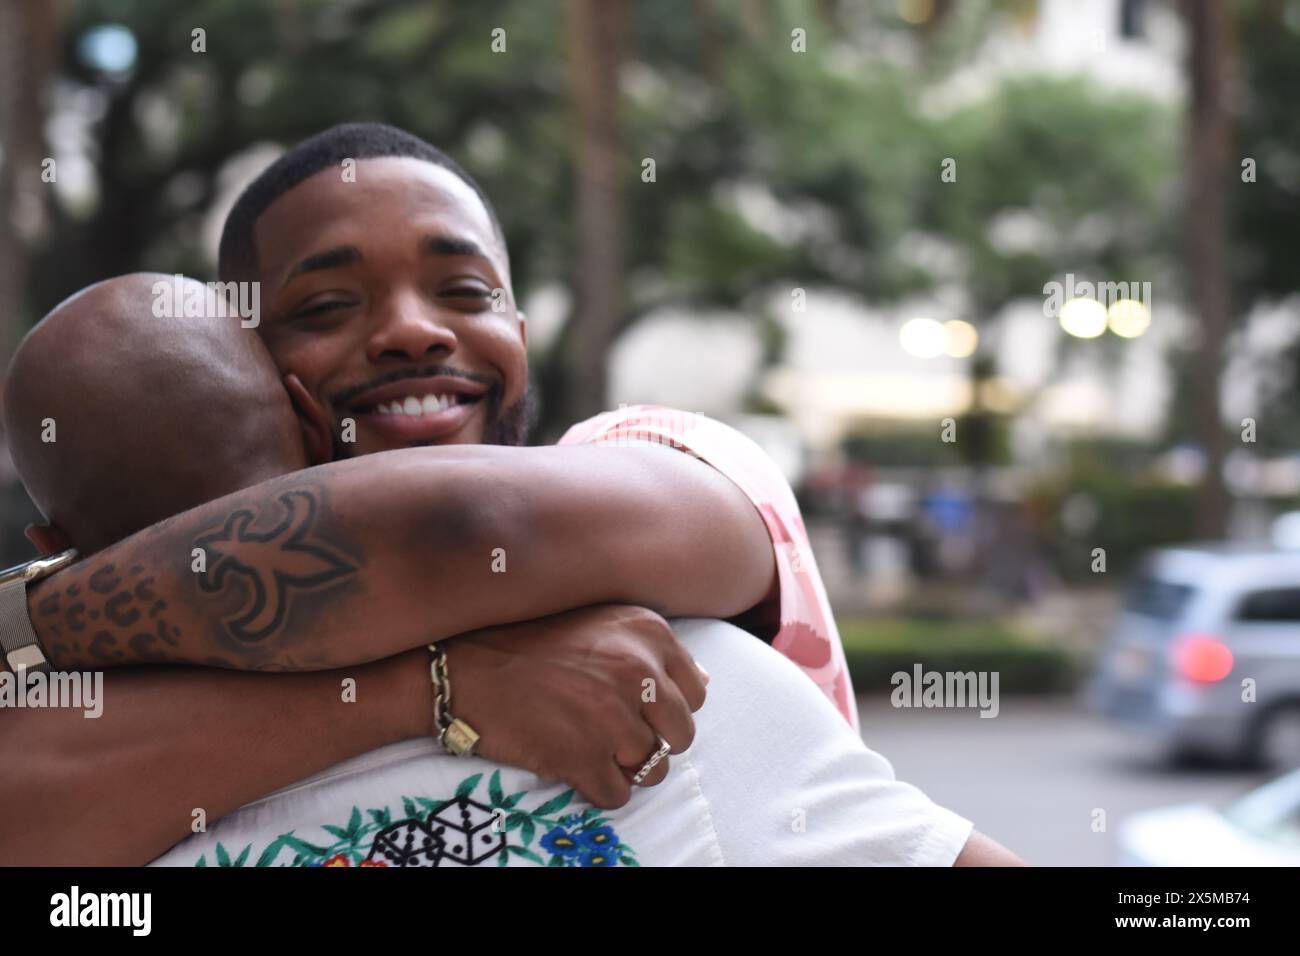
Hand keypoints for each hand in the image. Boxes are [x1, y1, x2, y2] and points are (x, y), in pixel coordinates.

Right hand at [441, 604, 706, 808]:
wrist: (462, 669)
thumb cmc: (528, 643)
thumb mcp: (599, 622)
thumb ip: (650, 648)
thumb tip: (701, 682)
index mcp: (648, 633)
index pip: (696, 693)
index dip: (666, 708)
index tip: (634, 707)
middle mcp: (637, 671)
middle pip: (680, 736)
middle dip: (650, 741)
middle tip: (609, 732)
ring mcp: (611, 716)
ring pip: (653, 770)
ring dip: (622, 766)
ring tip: (585, 744)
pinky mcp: (583, 756)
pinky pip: (616, 794)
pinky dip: (595, 787)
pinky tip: (569, 760)